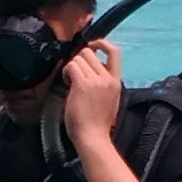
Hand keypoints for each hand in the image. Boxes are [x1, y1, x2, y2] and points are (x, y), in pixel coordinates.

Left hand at [59, 38, 123, 157]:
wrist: (93, 138)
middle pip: (90, 52)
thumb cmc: (97, 125)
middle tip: (75, 73)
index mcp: (115, 82)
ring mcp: (96, 81)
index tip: (93, 45)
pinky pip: (71, 66)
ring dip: (71, 67)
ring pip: (78, 58)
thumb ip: (104, 84)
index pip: (115, 52)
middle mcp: (107, 79)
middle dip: (79, 59)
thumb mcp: (109, 101)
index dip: (102, 43)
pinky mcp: (83, 85)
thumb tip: (91, 73)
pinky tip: (67, 83)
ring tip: (71, 82)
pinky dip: (66, 72)